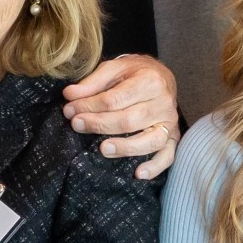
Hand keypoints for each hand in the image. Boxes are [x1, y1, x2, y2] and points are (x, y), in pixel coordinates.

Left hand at [61, 56, 181, 180]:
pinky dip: (154, 167)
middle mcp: (163, 103)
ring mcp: (170, 123)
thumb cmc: (135, 73)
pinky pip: (167, 156)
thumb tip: (69, 95)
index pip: (115, 99)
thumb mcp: (114, 68)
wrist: (161, 76)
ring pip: (150, 140)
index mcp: (149, 81)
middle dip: (100, 125)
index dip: (89, 106)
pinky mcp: (172, 137)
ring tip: (103, 149)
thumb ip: (92, 82)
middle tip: (76, 125)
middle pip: (129, 120)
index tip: (70, 111)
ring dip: (126, 148)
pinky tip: (138, 173)